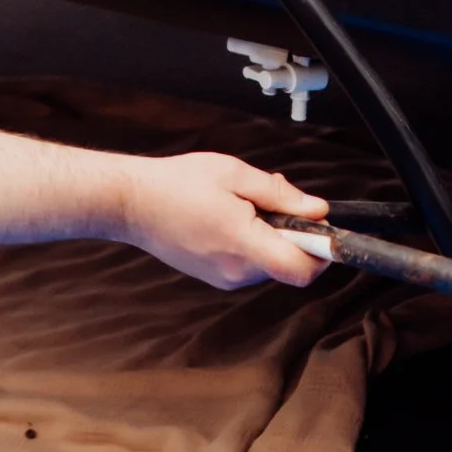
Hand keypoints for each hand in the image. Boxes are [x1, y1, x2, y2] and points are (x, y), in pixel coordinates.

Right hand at [119, 153, 329, 288]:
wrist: (129, 202)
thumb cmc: (175, 183)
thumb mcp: (234, 174)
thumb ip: (281, 195)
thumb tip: (318, 211)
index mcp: (243, 243)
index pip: (304, 269)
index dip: (322, 251)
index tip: (317, 228)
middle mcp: (236, 270)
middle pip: (290, 264)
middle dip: (293, 236)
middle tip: (270, 203)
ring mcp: (224, 277)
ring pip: (270, 264)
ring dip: (271, 239)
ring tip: (241, 208)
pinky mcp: (214, 277)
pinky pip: (250, 265)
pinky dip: (252, 246)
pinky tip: (228, 221)